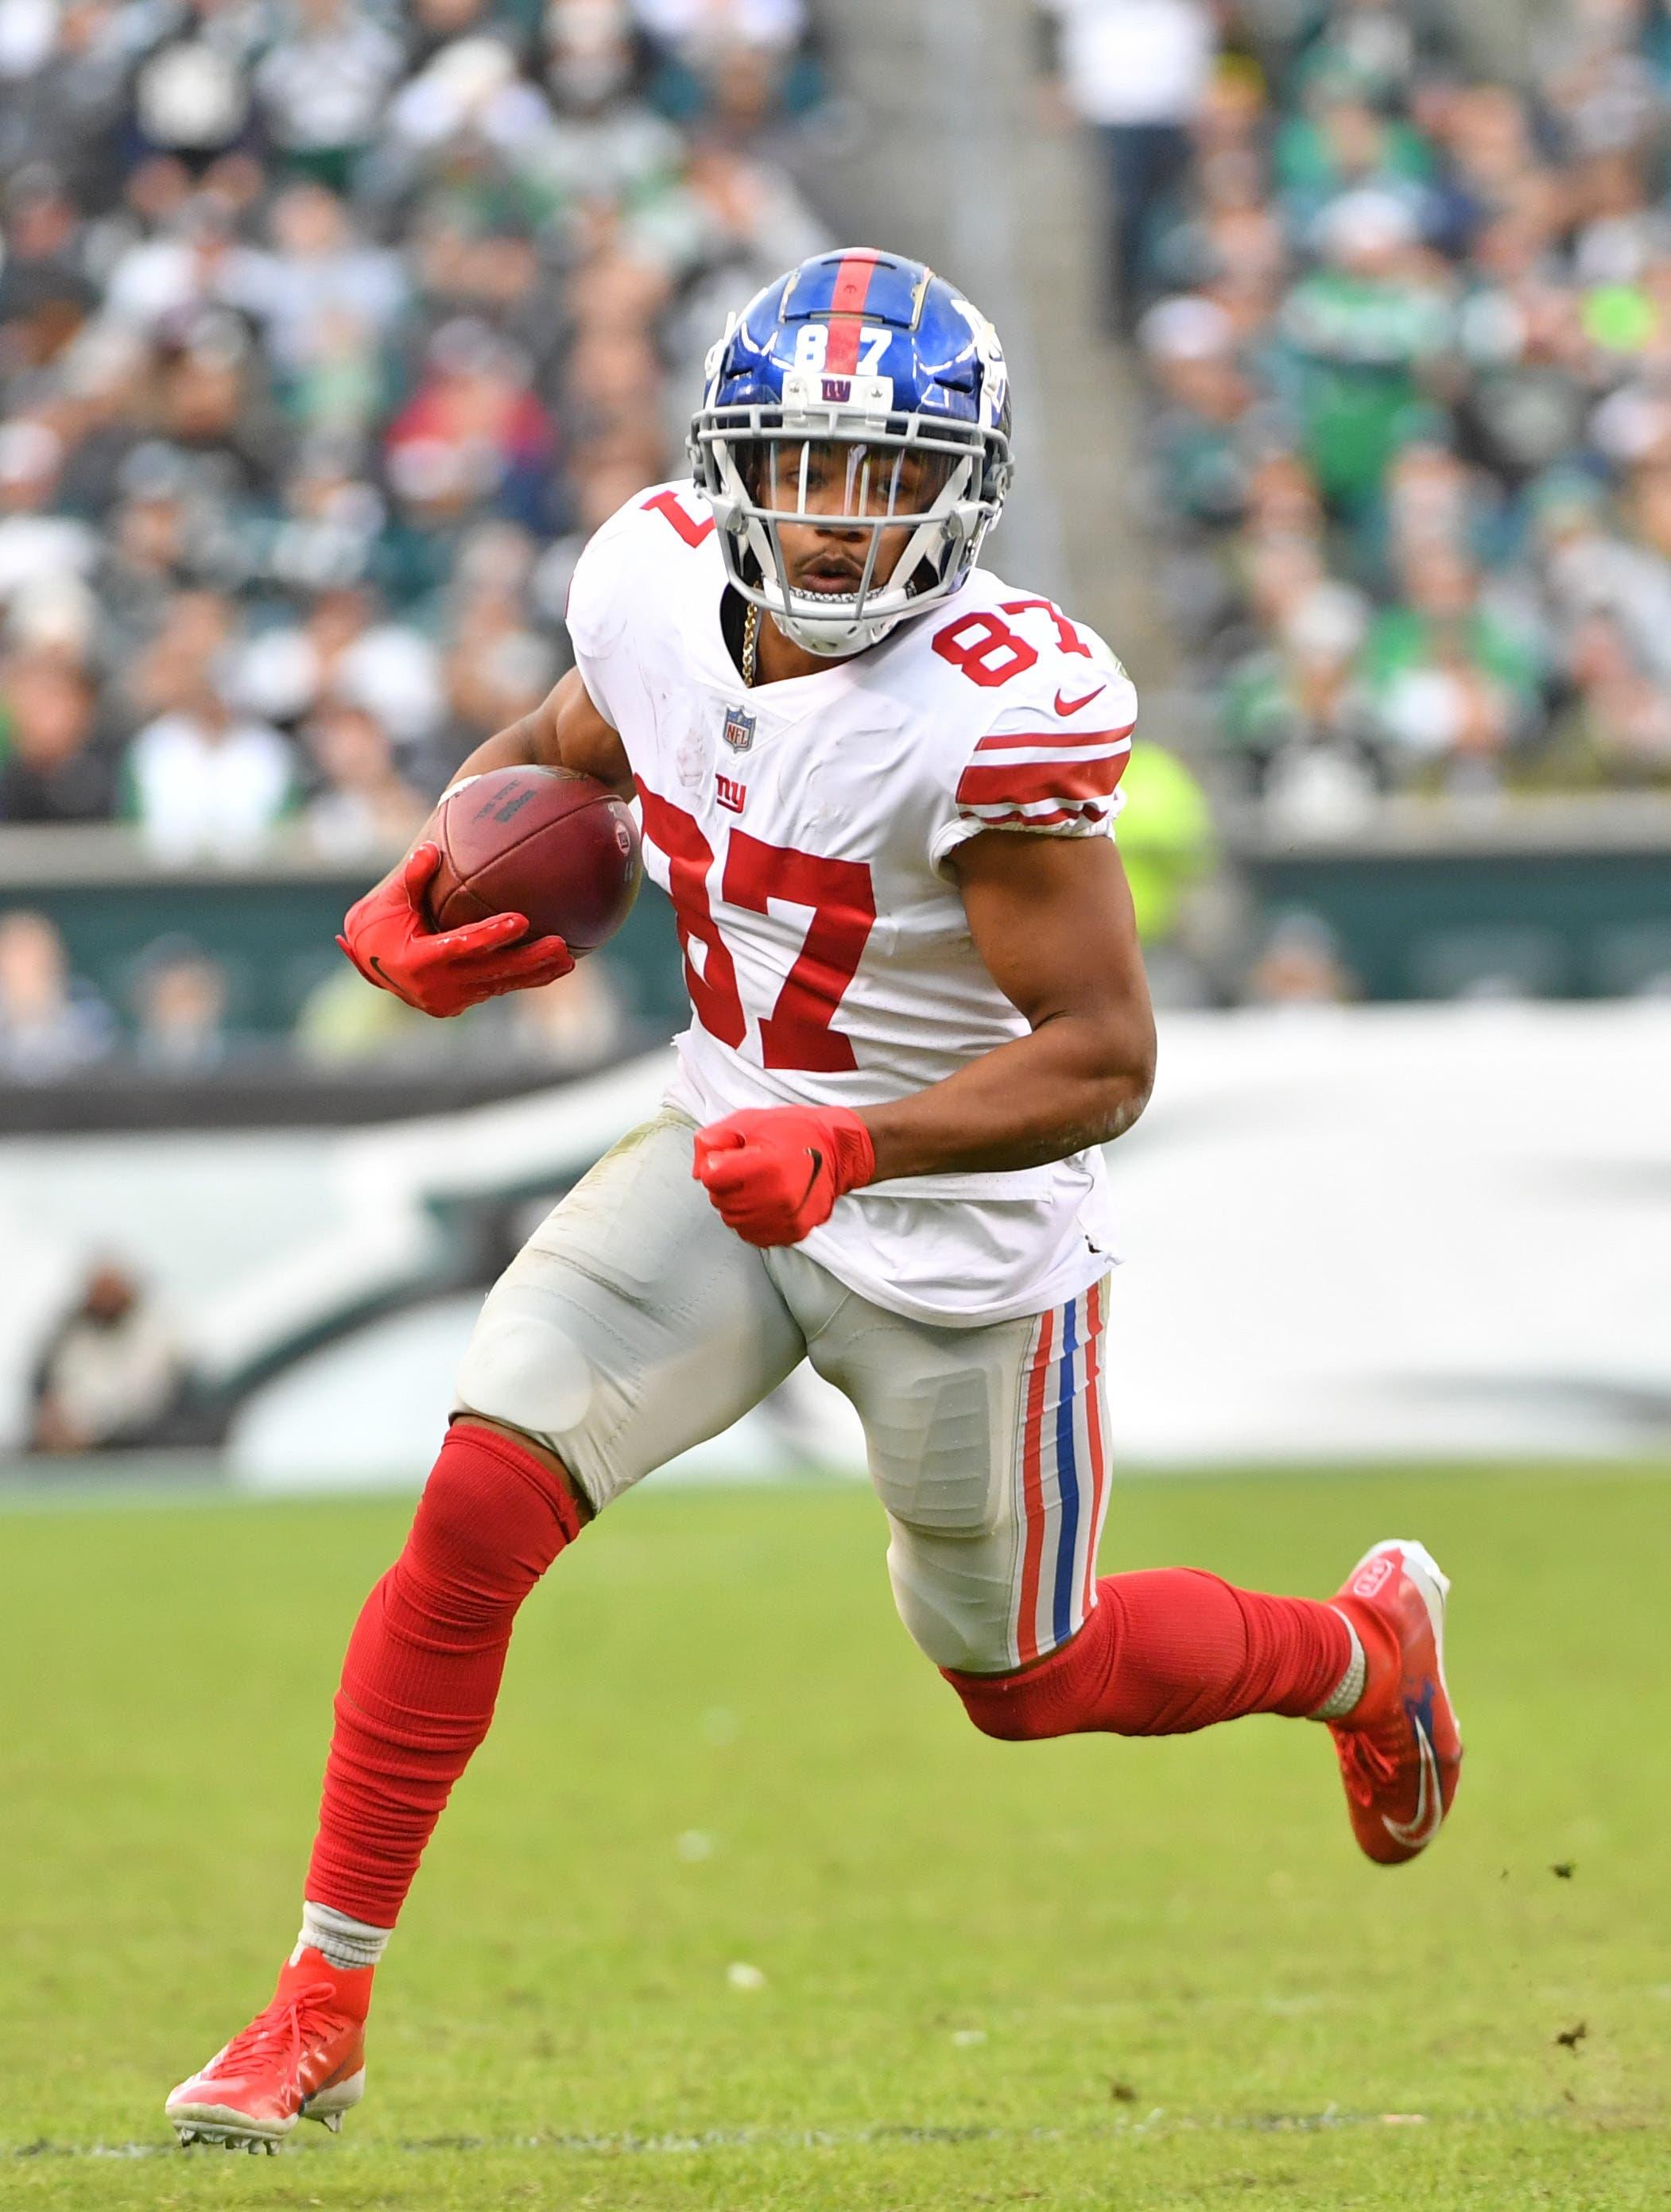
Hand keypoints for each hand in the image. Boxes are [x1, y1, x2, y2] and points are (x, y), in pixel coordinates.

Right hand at [337, 844, 573, 1017]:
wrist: (369, 961)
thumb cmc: (381, 921)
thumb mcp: (392, 898)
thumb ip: (412, 876)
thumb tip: (431, 849)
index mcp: (417, 961)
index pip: (461, 946)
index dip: (492, 935)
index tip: (521, 920)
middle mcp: (435, 987)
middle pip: (490, 972)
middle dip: (528, 961)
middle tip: (560, 945)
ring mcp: (448, 999)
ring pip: (498, 985)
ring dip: (534, 974)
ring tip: (568, 959)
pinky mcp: (458, 1004)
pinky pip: (495, 989)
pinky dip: (522, 979)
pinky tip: (552, 968)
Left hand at [692, 1104, 875, 1247]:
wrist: (837, 1151)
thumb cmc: (794, 1132)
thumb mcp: (749, 1122)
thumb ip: (714, 1140)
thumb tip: (700, 1171)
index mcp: (766, 1165)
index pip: (711, 1177)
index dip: (717, 1164)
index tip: (734, 1157)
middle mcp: (777, 1197)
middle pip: (720, 1200)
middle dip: (726, 1184)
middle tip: (749, 1170)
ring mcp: (786, 1218)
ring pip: (733, 1220)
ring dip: (737, 1204)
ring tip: (759, 1185)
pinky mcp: (793, 1232)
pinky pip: (752, 1235)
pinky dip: (752, 1220)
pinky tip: (765, 1202)